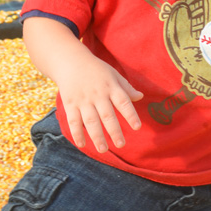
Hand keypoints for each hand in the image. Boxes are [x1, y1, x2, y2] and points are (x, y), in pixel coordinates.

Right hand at [23, 17, 142, 152]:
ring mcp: (83, 100)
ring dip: (97, 136)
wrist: (70, 61)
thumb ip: (126, 88)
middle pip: (107, 115)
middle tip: (121, 145)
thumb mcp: (113, 74)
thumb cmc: (96, 70)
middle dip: (114, 131)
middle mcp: (97, 94)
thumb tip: (140, 97)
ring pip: (91, 120)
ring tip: (103, 150)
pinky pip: (73, 120)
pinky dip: (77, 133)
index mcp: (111, 86)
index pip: (123, 102)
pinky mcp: (70, 104)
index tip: (137, 127)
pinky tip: (82, 144)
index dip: (131, 115)